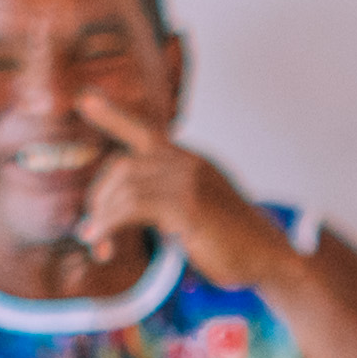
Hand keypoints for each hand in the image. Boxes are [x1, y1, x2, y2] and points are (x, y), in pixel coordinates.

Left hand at [64, 88, 304, 298]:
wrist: (271, 257)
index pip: (146, 130)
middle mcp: (188, 164)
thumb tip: (125, 210)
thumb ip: (168, 200)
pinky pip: (134, 206)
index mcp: (190, 161)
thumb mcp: (199, 209)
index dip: (113, 116)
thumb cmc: (233, 240)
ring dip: (103, 215)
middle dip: (99, 197)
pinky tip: (104, 241)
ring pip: (126, 185)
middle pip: (123, 166)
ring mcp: (189, 182)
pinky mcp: (189, 206)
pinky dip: (111, 223)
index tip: (85, 100)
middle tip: (92, 229)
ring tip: (96, 241)